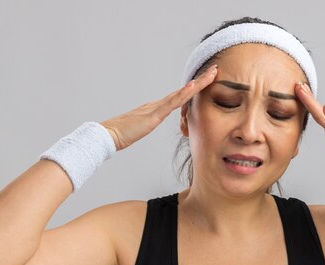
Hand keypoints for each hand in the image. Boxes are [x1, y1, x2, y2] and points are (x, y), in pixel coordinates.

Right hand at [100, 64, 218, 151]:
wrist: (109, 134)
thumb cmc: (123, 134)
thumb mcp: (142, 128)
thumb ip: (149, 122)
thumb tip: (154, 122)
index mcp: (157, 108)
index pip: (180, 97)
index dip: (194, 88)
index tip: (206, 81)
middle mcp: (158, 104)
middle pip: (184, 91)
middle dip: (201, 81)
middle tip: (215, 70)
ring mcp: (156, 107)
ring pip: (182, 93)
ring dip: (198, 83)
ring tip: (212, 74)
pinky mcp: (154, 114)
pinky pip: (172, 103)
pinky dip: (184, 94)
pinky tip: (193, 86)